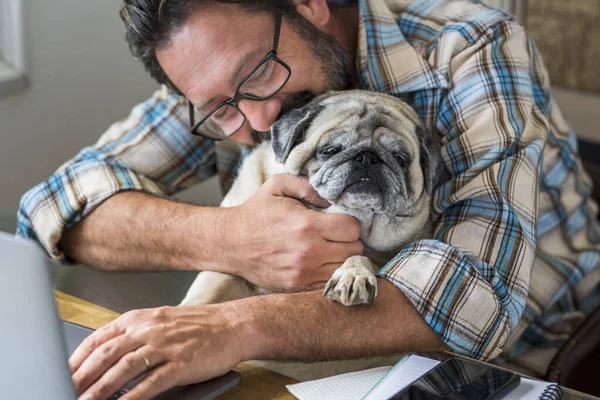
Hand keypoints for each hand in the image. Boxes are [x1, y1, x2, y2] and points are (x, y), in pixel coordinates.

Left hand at [69, 305, 240, 399]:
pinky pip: (151, 383)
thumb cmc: (197, 325)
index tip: (63, 374)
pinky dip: (132, 397)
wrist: (232, 324)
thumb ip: (133, 336)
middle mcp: (149, 329)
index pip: (99, 338)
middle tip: (66, 391)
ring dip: (100, 389)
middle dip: (81, 377)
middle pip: (106, 354)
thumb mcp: (160, 322)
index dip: (77, 359)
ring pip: (123, 368)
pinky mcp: (181, 363)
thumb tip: (104, 358)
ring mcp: (165, 346)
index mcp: (140, 318)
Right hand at [219, 174, 362, 289]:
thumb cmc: (255, 213)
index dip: (350, 224)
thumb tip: (331, 198)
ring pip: (344, 268)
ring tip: (332, 250)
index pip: (352, 229)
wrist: (230, 243)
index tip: (340, 222)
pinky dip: (330, 273)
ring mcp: (304, 272)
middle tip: (338, 236)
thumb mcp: (277, 186)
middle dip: (349, 241)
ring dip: (342, 259)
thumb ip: (308, 185)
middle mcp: (309, 251)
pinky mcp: (298, 285)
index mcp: (308, 225)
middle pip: (354, 251)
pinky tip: (321, 262)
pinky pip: (329, 282)